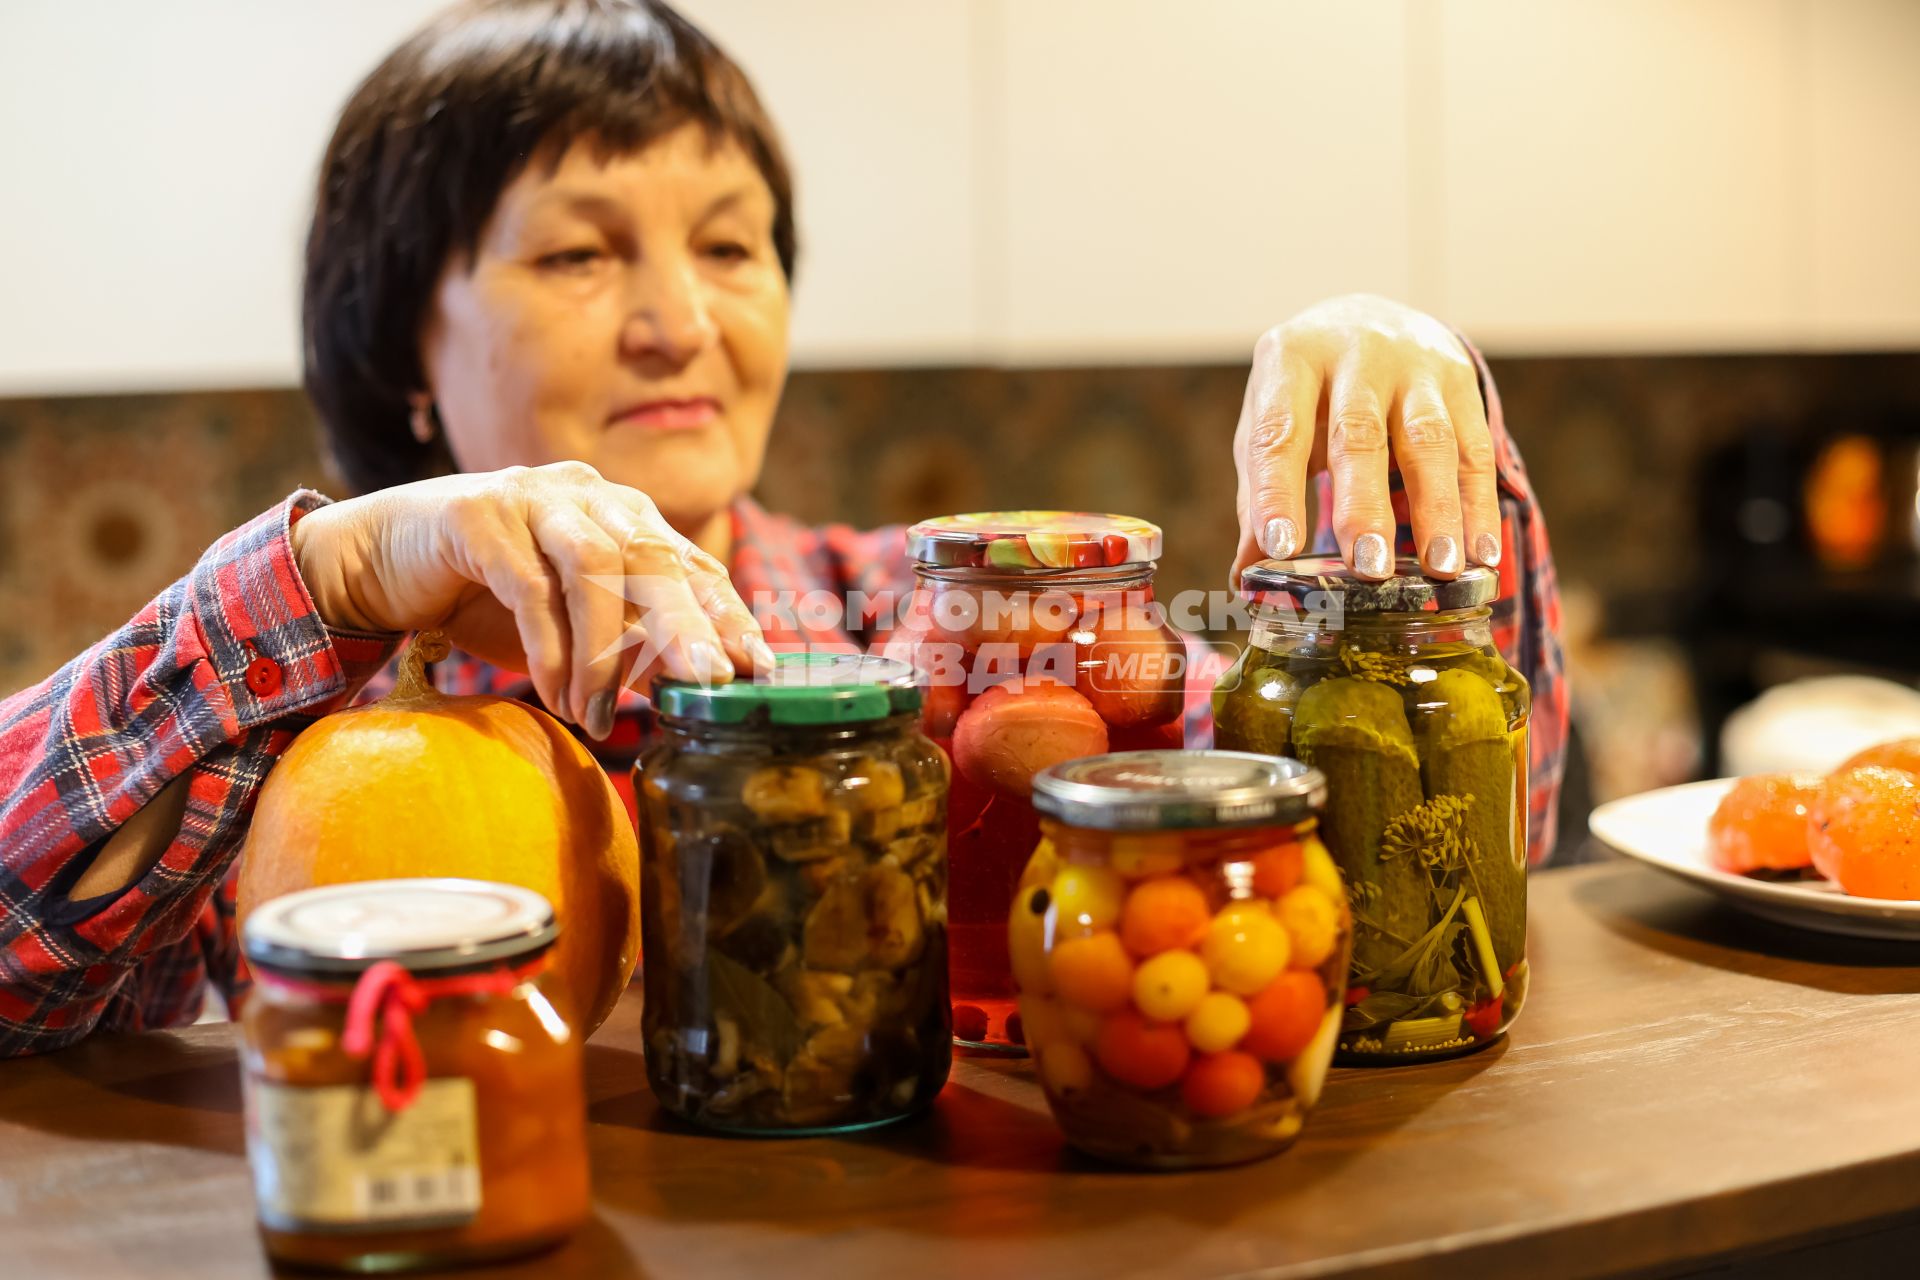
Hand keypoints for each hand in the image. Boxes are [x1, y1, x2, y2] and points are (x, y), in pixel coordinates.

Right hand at [291, 461, 772, 736]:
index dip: (726, 614)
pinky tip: (558, 692)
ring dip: (604, 649)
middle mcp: (587, 495)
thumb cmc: (487, 599)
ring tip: (600, 710)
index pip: (690, 564)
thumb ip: (630, 645)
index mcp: (622, 515)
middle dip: (689, 624)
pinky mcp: (477, 512)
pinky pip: (529, 584)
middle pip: (655, 557)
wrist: (380, 566)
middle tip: (711, 681)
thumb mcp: (573, 629)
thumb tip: (696, 688)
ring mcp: (532, 496)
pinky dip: (550, 645)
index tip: (757, 667)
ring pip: (595, 567)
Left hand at [1231, 293, 1498, 583]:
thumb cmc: (1307, 388)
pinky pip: (1476, 446)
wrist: (1370, 318)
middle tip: (1368, 566)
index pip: (1279, 432)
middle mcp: (1355, 354)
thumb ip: (1257, 493)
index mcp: (1291, 360)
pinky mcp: (1461, 381)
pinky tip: (1479, 552)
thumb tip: (1247, 574)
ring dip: (1437, 507)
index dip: (1277, 491)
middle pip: (1360, 433)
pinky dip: (1479, 502)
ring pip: (1429, 439)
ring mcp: (1415, 364)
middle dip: (1365, 505)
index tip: (1282, 548)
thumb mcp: (1269, 422)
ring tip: (1440, 567)